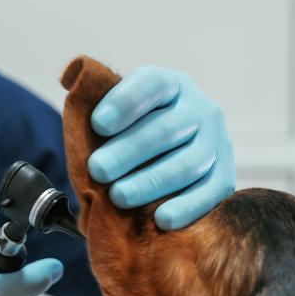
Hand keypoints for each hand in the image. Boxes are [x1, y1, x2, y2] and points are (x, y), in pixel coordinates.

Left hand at [87, 66, 234, 229]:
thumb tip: (70, 77)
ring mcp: (216, 143)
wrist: (168, 156)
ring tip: (118, 196)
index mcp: (170, 86)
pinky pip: (210, 193)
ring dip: (151, 182)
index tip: (98, 124)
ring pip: (188, 163)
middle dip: (129, 151)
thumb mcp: (116, 107)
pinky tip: (161, 218)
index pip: (151, 85)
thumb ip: (93, 95)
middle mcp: (199, 109)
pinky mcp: (224, 177)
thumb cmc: (131, 132)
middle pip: (166, 129)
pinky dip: (187, 207)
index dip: (125, 103)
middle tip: (97, 169)